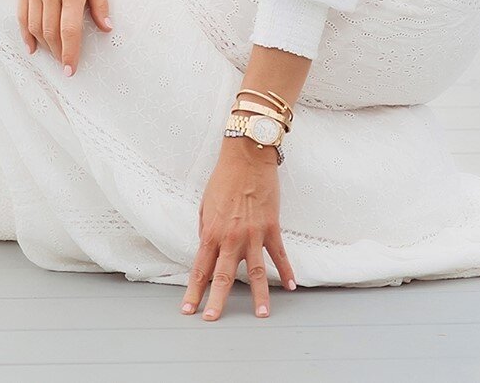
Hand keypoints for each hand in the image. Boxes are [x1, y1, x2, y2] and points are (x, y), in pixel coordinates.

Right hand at [18, 0, 111, 73]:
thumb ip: (100, 3)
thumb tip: (106, 28)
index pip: (69, 30)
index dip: (71, 53)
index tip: (72, 69)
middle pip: (51, 32)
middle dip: (58, 53)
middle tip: (65, 64)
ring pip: (35, 27)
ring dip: (44, 46)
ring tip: (54, 55)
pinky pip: (22, 14)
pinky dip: (26, 33)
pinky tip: (32, 46)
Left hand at [182, 141, 296, 319]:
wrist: (246, 158)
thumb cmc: (223, 178)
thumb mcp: (205, 203)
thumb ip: (206, 229)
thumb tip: (207, 247)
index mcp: (211, 232)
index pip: (200, 268)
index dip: (194, 291)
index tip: (188, 309)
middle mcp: (230, 237)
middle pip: (223, 276)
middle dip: (217, 301)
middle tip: (212, 320)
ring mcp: (252, 234)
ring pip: (256, 272)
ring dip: (259, 296)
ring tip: (261, 315)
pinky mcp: (270, 227)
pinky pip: (279, 254)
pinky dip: (286, 271)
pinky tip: (290, 286)